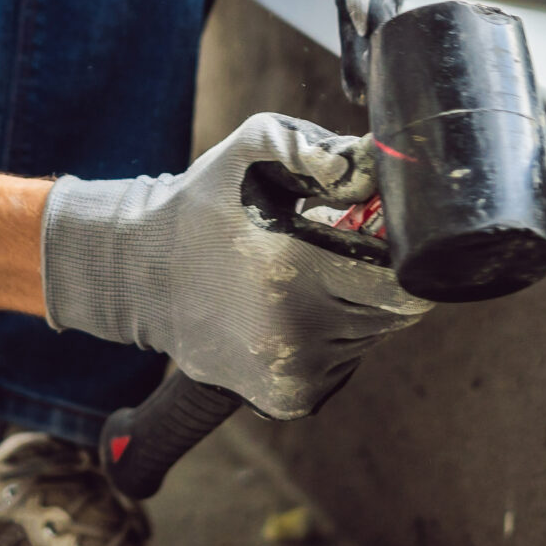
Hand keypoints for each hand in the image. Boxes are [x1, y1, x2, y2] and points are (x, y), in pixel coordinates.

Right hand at [39, 113, 430, 419]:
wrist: (143, 275)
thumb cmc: (206, 203)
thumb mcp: (249, 149)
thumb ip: (310, 145)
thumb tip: (365, 170)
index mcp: (295, 269)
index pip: (403, 281)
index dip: (402, 254)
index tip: (377, 232)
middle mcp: (298, 334)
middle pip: (394, 310)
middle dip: (378, 277)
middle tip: (335, 251)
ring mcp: (294, 376)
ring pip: (370, 336)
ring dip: (355, 307)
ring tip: (305, 278)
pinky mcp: (289, 400)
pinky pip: (344, 363)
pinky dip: (333, 338)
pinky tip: (291, 312)